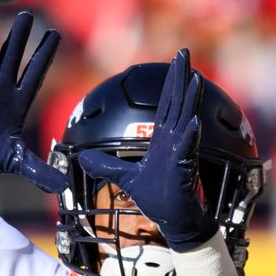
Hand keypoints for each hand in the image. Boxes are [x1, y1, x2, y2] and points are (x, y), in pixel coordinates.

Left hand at [77, 49, 216, 250]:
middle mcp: (174, 141)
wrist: (175, 222)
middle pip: (177, 103)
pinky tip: (193, 122)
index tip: (174, 61)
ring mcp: (181, 154)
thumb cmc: (157, 199)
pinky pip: (187, 150)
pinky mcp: (184, 170)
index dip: (169, 83)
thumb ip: (105, 166)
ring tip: (193, 77)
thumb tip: (81, 158)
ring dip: (189, 99)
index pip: (165, 105)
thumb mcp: (125, 178)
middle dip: (180, 77)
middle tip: (184, 52)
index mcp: (162, 140)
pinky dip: (190, 136)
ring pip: (186, 120)